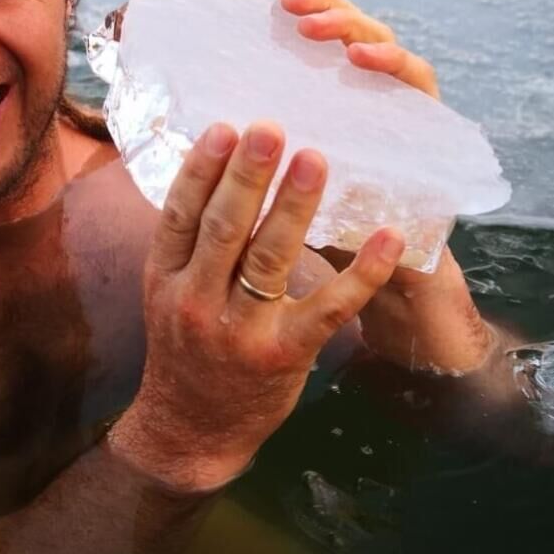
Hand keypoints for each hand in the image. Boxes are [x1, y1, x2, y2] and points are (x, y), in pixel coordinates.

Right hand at [109, 123, 403, 492]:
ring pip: (270, 259)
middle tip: (271, 128)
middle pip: (224, 228)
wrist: (191, 427)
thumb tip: (215, 167)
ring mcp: (240, 330)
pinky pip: (328, 308)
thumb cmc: (185, 346)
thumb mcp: (168, 290)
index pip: (179, 214)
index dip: (201, 169)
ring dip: (294, 206)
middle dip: (248, 175)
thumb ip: (188, 240)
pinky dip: (362, 272)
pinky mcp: (285, 355)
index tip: (224, 126)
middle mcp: (196, 301)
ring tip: (315, 159)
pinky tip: (388, 237)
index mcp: (166, 276)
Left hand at [278, 0, 497, 371]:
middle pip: (362, 36)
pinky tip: (365, 60)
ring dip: (356, 32)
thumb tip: (200, 115)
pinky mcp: (436, 143)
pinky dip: (395, 69)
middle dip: (330, 9)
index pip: (332, 39)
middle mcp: (381, 102)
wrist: (391, 293)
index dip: (314, 1)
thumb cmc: (326, 236)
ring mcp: (411, 119)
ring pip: (392, 54)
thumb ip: (262, 150)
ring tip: (320, 23)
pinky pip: (420, 91)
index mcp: (345, 104)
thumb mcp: (283, 190)